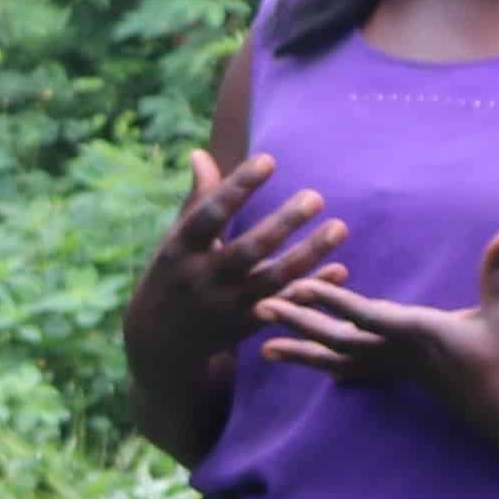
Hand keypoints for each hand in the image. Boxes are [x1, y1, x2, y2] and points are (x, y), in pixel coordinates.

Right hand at [135, 149, 343, 369]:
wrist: (160, 344)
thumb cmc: (171, 277)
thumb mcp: (175, 241)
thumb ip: (196, 201)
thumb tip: (200, 153)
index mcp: (180, 249)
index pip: (209, 214)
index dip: (237, 187)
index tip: (269, 160)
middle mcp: (202, 279)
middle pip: (247, 250)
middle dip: (282, 224)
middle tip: (316, 196)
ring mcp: (225, 306)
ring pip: (273, 280)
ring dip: (308, 255)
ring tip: (339, 227)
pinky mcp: (246, 326)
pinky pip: (285, 306)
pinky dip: (311, 289)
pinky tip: (339, 269)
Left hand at [259, 228, 498, 445]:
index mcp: (422, 333)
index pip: (368, 314)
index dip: (333, 299)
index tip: (300, 285)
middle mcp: (402, 353)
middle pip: (340, 338)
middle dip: (300, 321)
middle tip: (261, 306)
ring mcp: (401, 368)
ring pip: (342, 360)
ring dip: (304, 351)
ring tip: (265, 348)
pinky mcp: (406, 375)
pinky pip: (359, 371)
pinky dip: (333, 366)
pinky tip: (316, 370)